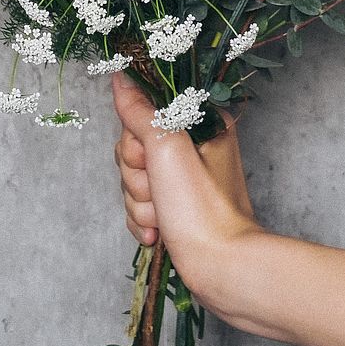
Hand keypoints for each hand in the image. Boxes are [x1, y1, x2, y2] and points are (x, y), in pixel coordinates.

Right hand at [112, 73, 262, 312]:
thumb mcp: (166, 148)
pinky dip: (143, 221)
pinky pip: (138, 205)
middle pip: (133, 147)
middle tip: (161, 192)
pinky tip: (160, 233)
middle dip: (138, 176)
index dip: (137, 138)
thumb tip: (121, 77)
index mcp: (200, 122)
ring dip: (140, 203)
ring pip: (132, 179)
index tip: (150, 157)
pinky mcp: (175, 207)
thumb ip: (140, 111)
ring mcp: (183, 178)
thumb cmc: (202, 209)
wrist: (222, 268)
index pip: (145, 110)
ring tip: (164, 217)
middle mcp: (193, 146)